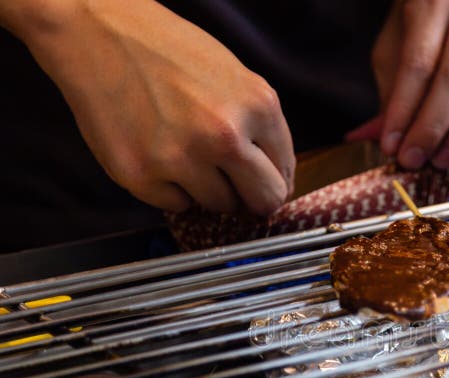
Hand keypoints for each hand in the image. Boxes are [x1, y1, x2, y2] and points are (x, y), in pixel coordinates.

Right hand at [3, 0, 293, 213]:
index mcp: (258, 106)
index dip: (271, 182)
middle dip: (250, 197)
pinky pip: (175, 205)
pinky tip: (156, 153)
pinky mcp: (141, 176)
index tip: (259, 183)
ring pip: (218, 206)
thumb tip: (278, 179)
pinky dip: (169, 188)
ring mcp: (182, 159)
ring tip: (184, 152)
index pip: (284, 175)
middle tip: (232, 185)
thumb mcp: (234, 77)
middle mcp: (225, 136)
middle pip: (261, 202)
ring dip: (207, 189)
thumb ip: (261, 128)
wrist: (96, 31)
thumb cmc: (167, 51)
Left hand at [370, 0, 448, 168]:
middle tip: (413, 159)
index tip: (390, 144)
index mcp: (434, 5)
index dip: (403, 112)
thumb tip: (372, 138)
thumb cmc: (426, 22)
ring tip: (439, 160)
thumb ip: (389, 91)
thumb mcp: (396, 44)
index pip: (419, 65)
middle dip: (431, 129)